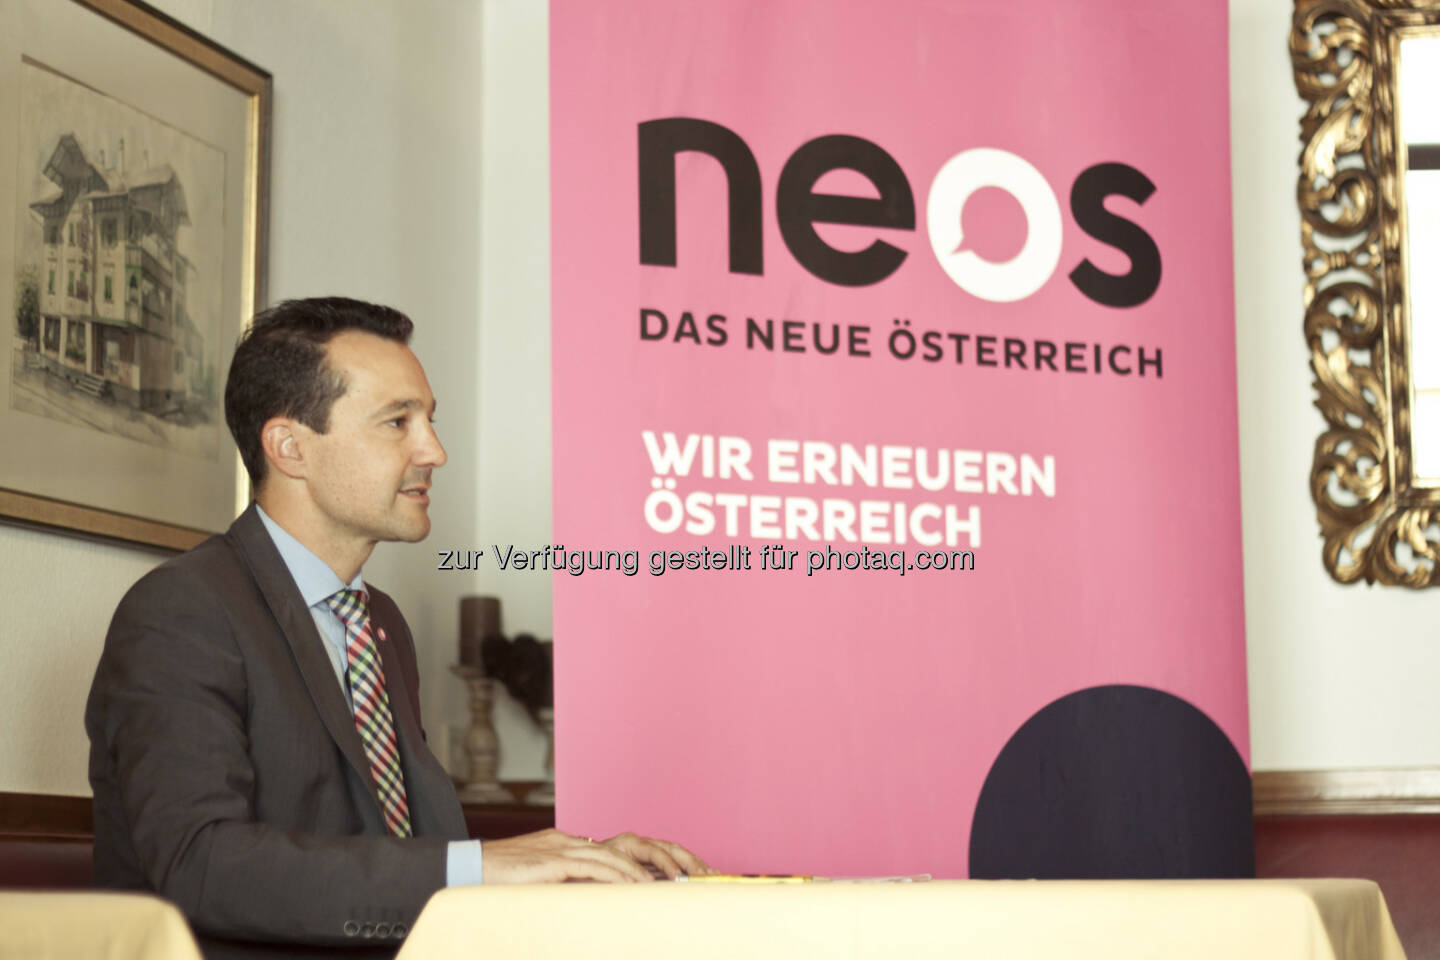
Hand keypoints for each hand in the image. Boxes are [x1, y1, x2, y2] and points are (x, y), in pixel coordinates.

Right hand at [481, 828, 710, 883]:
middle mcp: (571, 842)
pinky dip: (617, 877)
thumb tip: (587, 905)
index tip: (675, 876)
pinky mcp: (551, 861)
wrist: (464, 868)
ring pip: (615, 856)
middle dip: (662, 859)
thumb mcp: (539, 884)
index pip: (619, 851)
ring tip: (670, 886)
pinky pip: (592, 867)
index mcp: (569, 846)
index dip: (649, 863)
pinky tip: (634, 889)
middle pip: (628, 845)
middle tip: (690, 874)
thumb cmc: (496, 882)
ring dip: (645, 872)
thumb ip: (564, 888)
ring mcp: (561, 848)